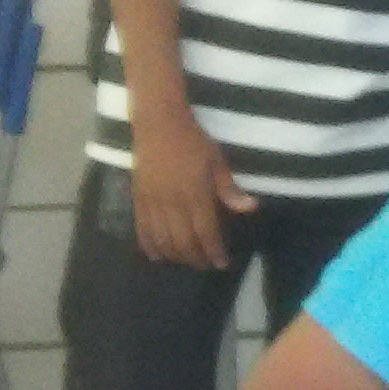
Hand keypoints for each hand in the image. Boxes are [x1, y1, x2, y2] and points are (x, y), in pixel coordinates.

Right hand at [128, 107, 253, 267]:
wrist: (158, 124)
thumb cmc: (193, 141)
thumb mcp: (217, 161)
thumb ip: (229, 189)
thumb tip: (250, 208)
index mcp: (195, 193)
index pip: (205, 232)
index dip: (213, 251)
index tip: (221, 263)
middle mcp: (172, 202)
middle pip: (183, 241)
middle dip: (195, 258)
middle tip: (205, 265)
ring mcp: (152, 202)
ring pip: (162, 239)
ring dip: (175, 255)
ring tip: (186, 262)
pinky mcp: (138, 199)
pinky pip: (142, 229)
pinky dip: (149, 245)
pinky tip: (157, 256)